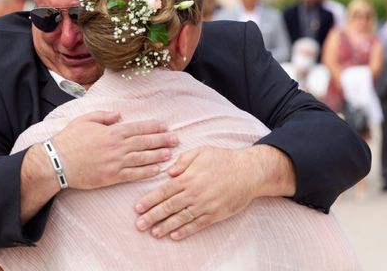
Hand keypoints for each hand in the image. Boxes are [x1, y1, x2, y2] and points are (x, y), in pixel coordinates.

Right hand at [52, 110, 177, 189]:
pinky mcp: (112, 177)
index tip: (164, 126)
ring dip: (158, 156)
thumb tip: (118, 115)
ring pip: (142, 158)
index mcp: (111, 132)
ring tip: (171, 154)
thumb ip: (103, 116)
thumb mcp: (84, 120)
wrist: (58, 162)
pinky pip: (133, 175)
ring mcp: (116, 163)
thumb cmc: (69, 140)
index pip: (137, 128)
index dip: (153, 127)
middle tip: (176, 139)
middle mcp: (117, 147)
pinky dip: (147, 172)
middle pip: (144, 142)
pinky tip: (157, 170)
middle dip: (162, 140)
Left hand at [134, 145, 294, 240]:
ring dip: (166, 226)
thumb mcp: (201, 152)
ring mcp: (205, 205)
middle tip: (139, 225)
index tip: (137, 208)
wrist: (248, 171)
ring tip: (153, 233)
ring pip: (181, 218)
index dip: (149, 200)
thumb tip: (168, 172)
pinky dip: (186, 231)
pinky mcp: (216, 214)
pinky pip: (198, 224)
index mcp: (188, 177)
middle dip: (152, 216)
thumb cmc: (222, 159)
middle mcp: (194, 193)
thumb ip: (183, 161)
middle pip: (169, 207)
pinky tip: (174, 235)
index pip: (164, 191)